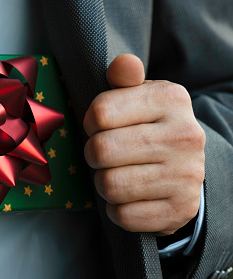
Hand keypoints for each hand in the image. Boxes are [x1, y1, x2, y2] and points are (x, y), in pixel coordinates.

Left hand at [83, 54, 205, 234]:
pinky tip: (129, 196)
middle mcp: (185, 136)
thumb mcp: (139, 95)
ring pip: (110, 185)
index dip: (90, 122)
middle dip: (93, 154)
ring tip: (116, 172)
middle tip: (104, 153)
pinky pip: (123, 215)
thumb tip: (123, 63)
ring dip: (103, 182)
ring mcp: (186, 176)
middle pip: (101, 150)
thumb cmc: (149, 126)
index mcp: (171, 99)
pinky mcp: (180, 210)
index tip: (99, 126)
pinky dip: (117, 208)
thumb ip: (124, 78)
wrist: (186, 167)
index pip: (101, 113)